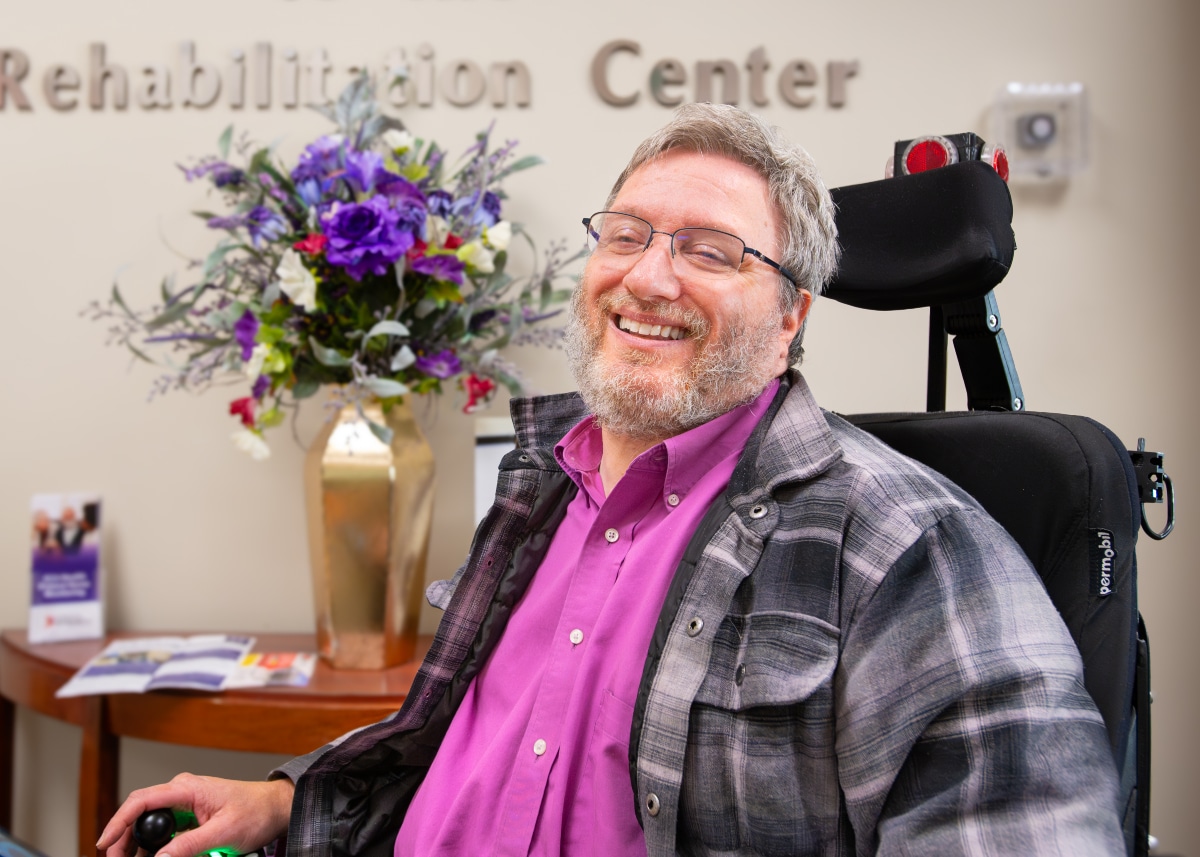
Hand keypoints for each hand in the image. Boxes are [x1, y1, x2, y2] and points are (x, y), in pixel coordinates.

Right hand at [97, 774, 293, 856]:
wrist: (276, 808)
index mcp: (188, 788)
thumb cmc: (256, 813)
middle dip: (123, 838)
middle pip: (139, 812)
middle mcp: (182, 791)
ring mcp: (185, 802)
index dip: (118, 822)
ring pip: (149, 823)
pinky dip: (153, 845)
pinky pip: (163, 830)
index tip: (104, 843)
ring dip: (137, 844)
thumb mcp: (223, 833)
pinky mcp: (189, 815)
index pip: (141, 800)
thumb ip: (189, 846)